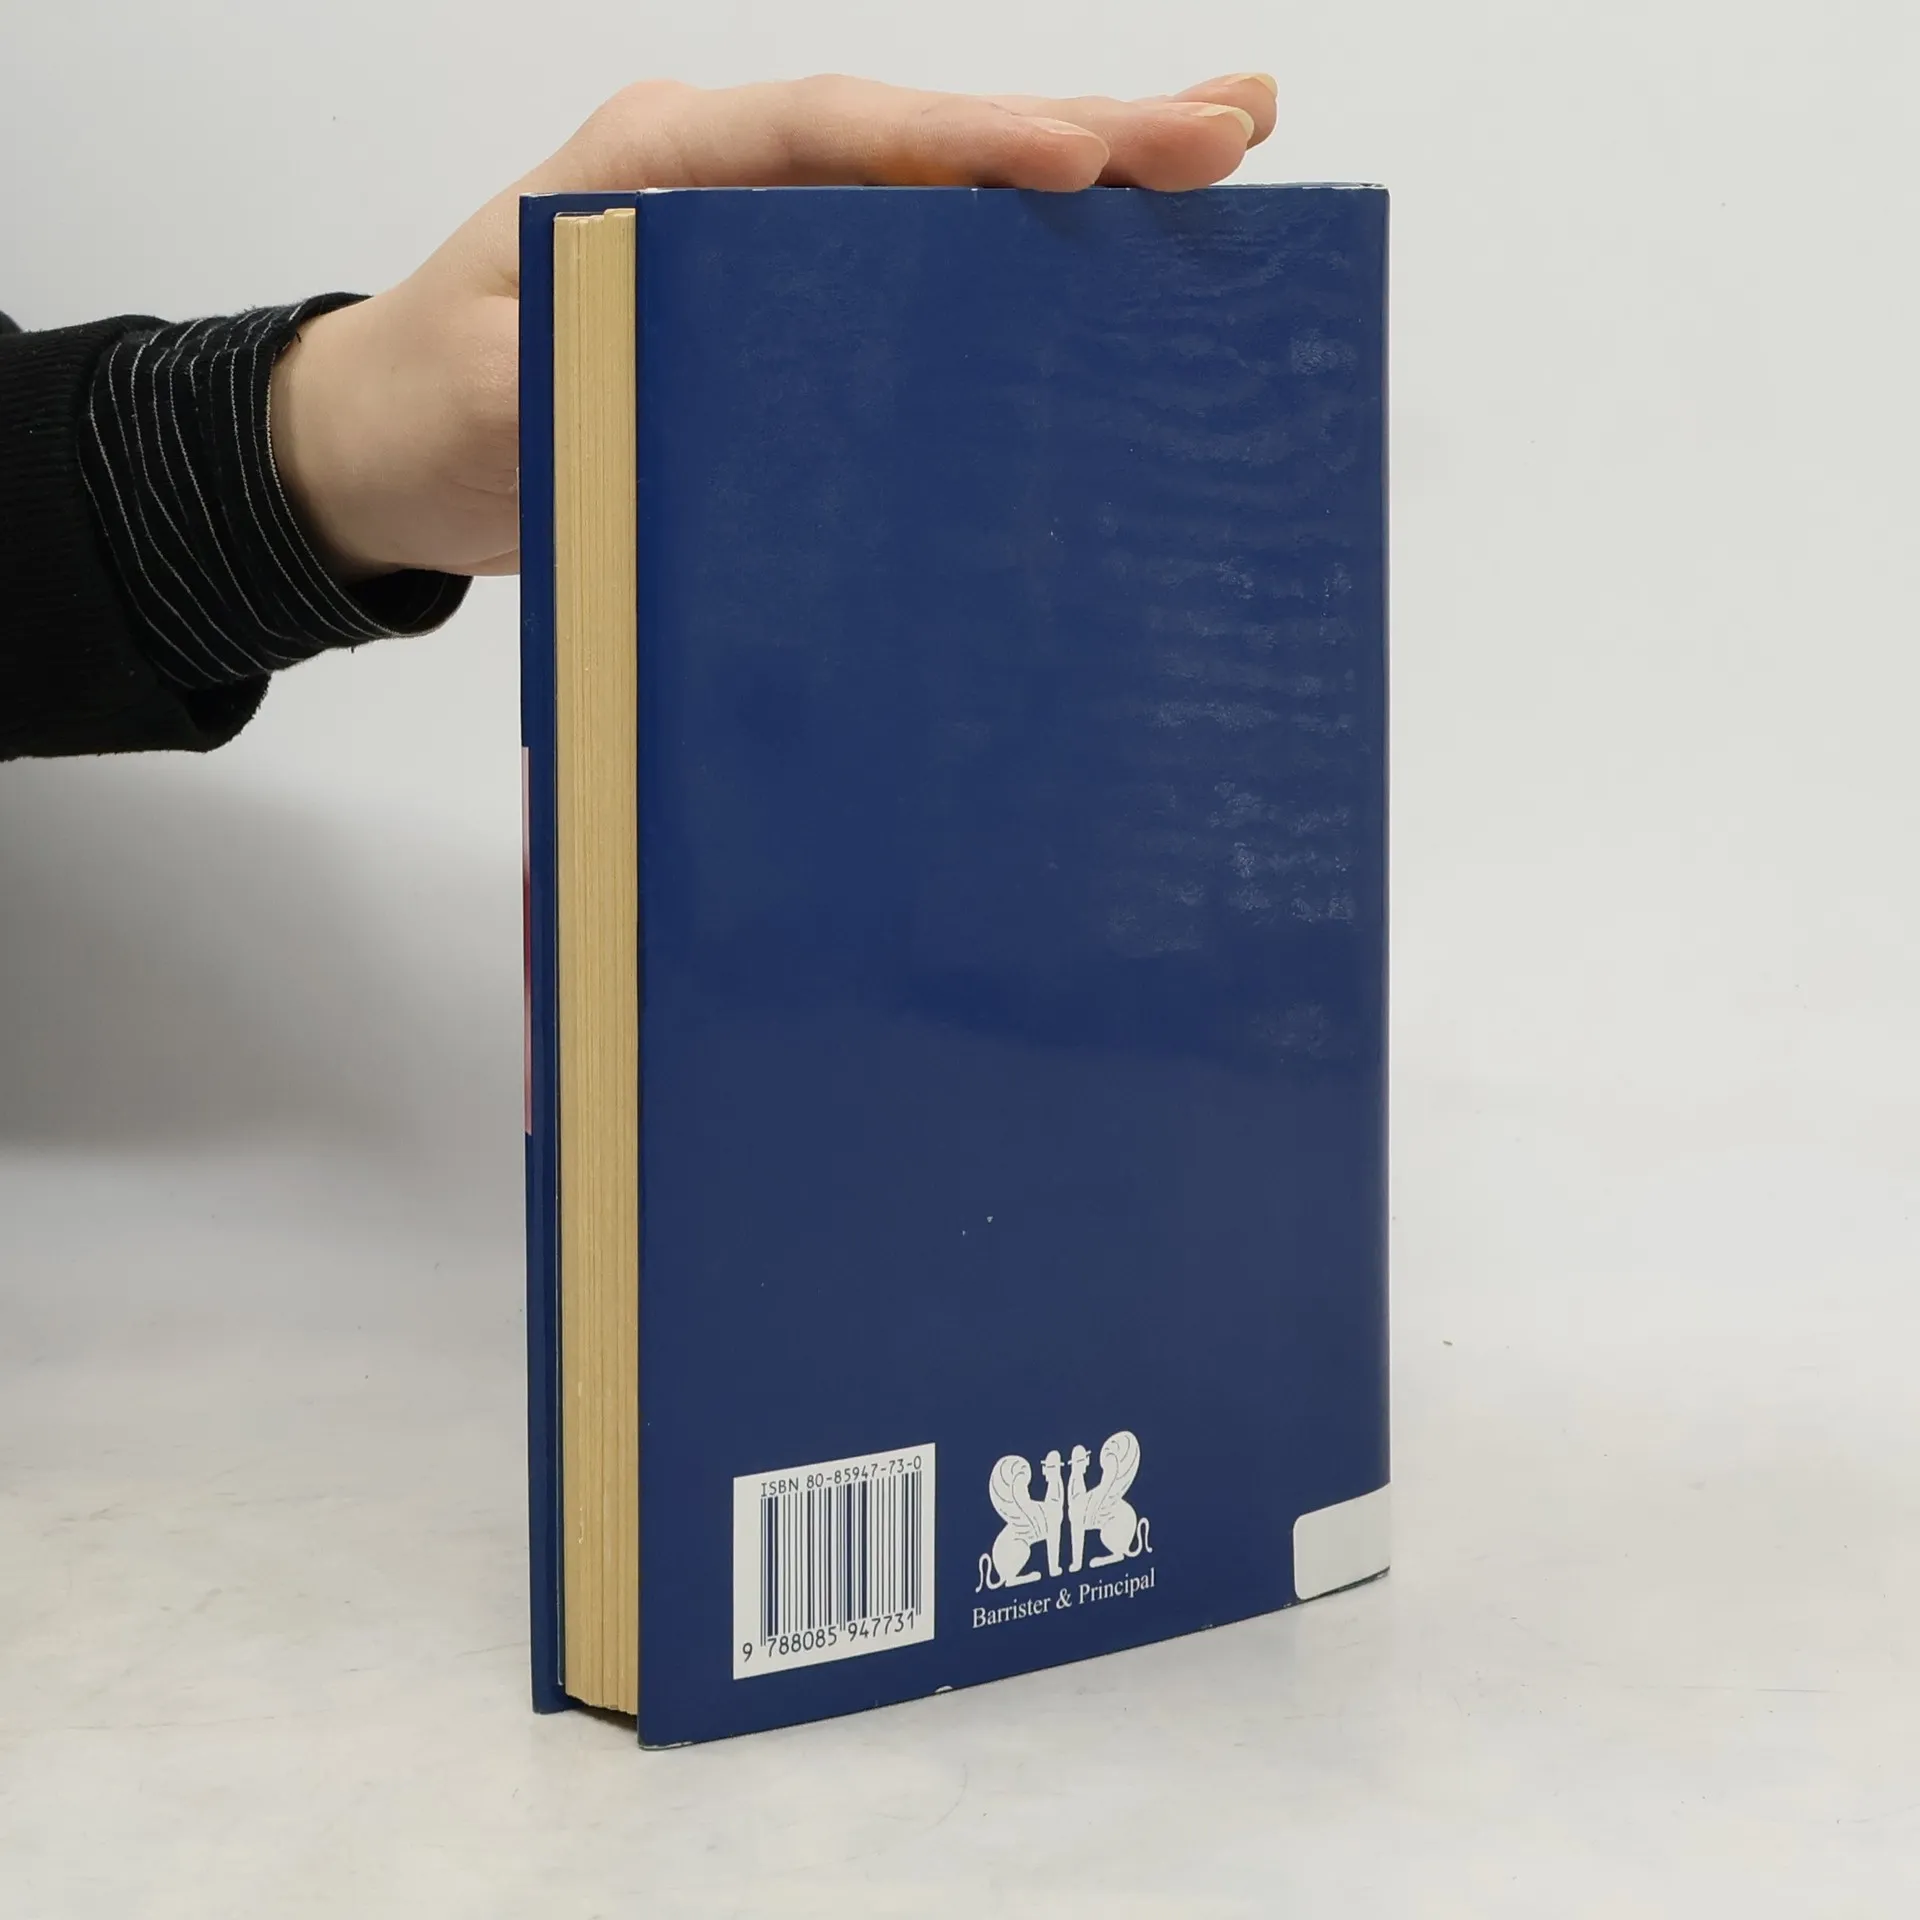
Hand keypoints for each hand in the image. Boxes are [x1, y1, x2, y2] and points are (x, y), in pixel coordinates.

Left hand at [269, 72, 1276, 581]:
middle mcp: (737, 188)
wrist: (392, 450)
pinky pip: (919, 287)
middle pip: (929, 144)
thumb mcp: (487, 388)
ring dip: (1081, 184)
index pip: (839, 134)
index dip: (965, 143)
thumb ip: (586, 368)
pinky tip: (1106, 276)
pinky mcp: (791, 327)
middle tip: (1233, 123)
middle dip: (1083, 130)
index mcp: (665, 166)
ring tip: (1220, 160)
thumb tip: (710, 383)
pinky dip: (1016, 274)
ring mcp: (773, 252)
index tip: (1082, 154)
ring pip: (946, 204)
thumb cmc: (427, 403)